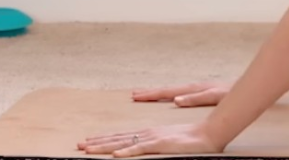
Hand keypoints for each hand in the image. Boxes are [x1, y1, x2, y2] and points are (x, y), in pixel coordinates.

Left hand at [76, 123, 225, 156]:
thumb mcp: (169, 144)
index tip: (88, 143)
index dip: (104, 141)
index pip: (121, 138)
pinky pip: (140, 149)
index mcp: (149, 134)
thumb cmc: (192, 140)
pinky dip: (126, 151)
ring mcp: (153, 138)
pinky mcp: (160, 144)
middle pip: (117, 139)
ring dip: (104, 147)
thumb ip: (156, 147)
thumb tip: (143, 150)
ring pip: (123, 143)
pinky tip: (114, 155)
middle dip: (97, 143)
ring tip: (87, 149)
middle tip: (78, 145)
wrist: (209, 134)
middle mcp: (147, 134)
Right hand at [130, 81, 230, 106]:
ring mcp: (195, 89)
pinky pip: (178, 93)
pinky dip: (168, 94)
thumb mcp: (214, 96)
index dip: (151, 95)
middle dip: (150, 92)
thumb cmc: (231, 93)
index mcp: (192, 89)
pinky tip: (166, 98)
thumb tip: (176, 100)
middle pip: (166, 90)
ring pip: (171, 91)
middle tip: (133, 94)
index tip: (136, 96)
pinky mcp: (200, 92)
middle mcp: (191, 88)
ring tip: (143, 95)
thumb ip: (196, 98)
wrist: (244, 88)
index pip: (167, 92)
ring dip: (157, 93)